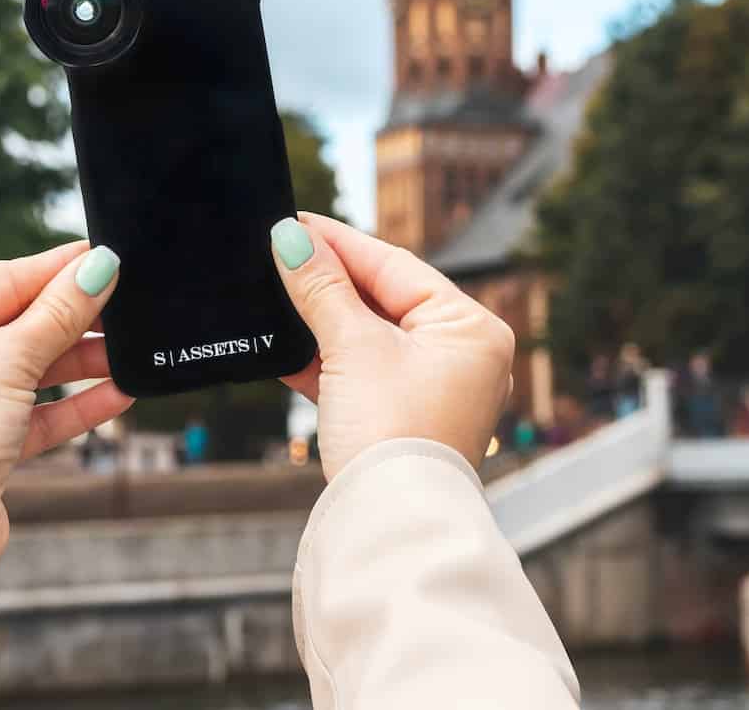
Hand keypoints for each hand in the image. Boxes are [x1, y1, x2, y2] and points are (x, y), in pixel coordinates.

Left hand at [0, 241, 131, 620]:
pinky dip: (76, 404)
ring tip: (130, 352)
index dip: (57, 270)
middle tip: (127, 303)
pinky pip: (39, 413)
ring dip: (82, 363)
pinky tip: (118, 393)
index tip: (106, 256)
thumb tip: (97, 267)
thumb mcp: (8, 361)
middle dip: (74, 318)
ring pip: (34, 369)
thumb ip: (58, 314)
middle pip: (19, 323)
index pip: (1, 281)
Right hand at [270, 213, 512, 479]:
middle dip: (328, 283)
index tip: (294, 223)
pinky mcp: (404, 420)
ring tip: (277, 297)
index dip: (339, 242)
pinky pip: (362, 374)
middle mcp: (463, 356)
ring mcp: (436, 390)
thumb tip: (290, 240)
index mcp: (471, 328)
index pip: (395, 266)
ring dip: (321, 323)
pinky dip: (326, 363)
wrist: (389, 524)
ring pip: (369, 338)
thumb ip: (320, 289)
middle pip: (383, 299)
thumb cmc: (392, 434)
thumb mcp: (351, 348)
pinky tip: (285, 350)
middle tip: (280, 254)